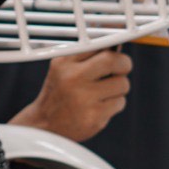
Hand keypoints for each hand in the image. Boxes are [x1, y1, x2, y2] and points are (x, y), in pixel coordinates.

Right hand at [12, 49, 131, 142]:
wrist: (44, 125)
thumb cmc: (60, 92)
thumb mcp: (64, 68)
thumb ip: (87, 55)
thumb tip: (116, 42)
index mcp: (64, 62)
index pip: (98, 44)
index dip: (113, 47)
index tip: (116, 50)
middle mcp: (72, 79)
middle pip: (115, 61)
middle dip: (124, 64)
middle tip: (120, 69)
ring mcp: (84, 99)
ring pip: (123, 84)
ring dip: (118, 88)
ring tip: (102, 92)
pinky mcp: (94, 117)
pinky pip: (120, 103)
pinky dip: (114, 104)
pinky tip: (98, 107)